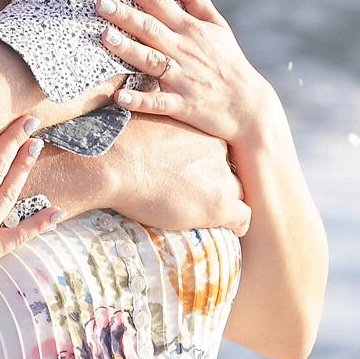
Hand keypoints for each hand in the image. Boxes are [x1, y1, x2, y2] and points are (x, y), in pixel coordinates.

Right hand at [95, 116, 250, 235]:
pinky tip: (228, 230)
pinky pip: (243, 217)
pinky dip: (237, 225)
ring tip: (208, 215)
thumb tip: (139, 140)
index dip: (204, 167)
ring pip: (236, 193)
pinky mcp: (219, 205)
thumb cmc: (119, 145)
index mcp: (200, 132)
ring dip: (225, 204)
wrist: (116, 162)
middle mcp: (217, 152)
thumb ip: (154, 136)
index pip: (215, 152)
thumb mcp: (143, 129)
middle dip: (216, 184)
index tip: (190, 177)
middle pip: (227, 172)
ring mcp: (221, 179)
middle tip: (197, 197)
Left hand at [97, 0, 273, 149]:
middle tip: (99, 1)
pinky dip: (140, 100)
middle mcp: (185, 50)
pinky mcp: (184, 105)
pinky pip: (159, 102)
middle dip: (125, 14)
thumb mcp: (216, 25)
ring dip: (128, 49)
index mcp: (190, 29)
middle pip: (150, 28)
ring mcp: (184, 78)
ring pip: (151, 61)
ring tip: (104, 36)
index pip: (159, 1)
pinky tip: (119, 97)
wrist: (248, 106)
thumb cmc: (227, 61)